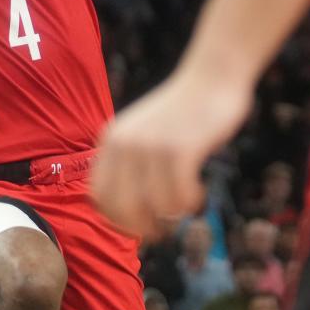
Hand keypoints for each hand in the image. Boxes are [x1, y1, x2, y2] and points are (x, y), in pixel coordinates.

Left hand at [92, 66, 251, 239]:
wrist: (212, 77)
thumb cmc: (182, 111)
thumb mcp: (142, 132)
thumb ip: (129, 162)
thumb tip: (131, 212)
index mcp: (110, 140)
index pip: (98, 196)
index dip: (117, 220)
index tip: (138, 227)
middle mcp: (124, 144)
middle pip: (123, 207)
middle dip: (144, 228)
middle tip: (164, 232)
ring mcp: (151, 145)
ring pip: (155, 206)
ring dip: (174, 215)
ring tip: (188, 204)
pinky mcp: (180, 148)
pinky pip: (179, 196)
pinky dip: (190, 202)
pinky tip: (199, 193)